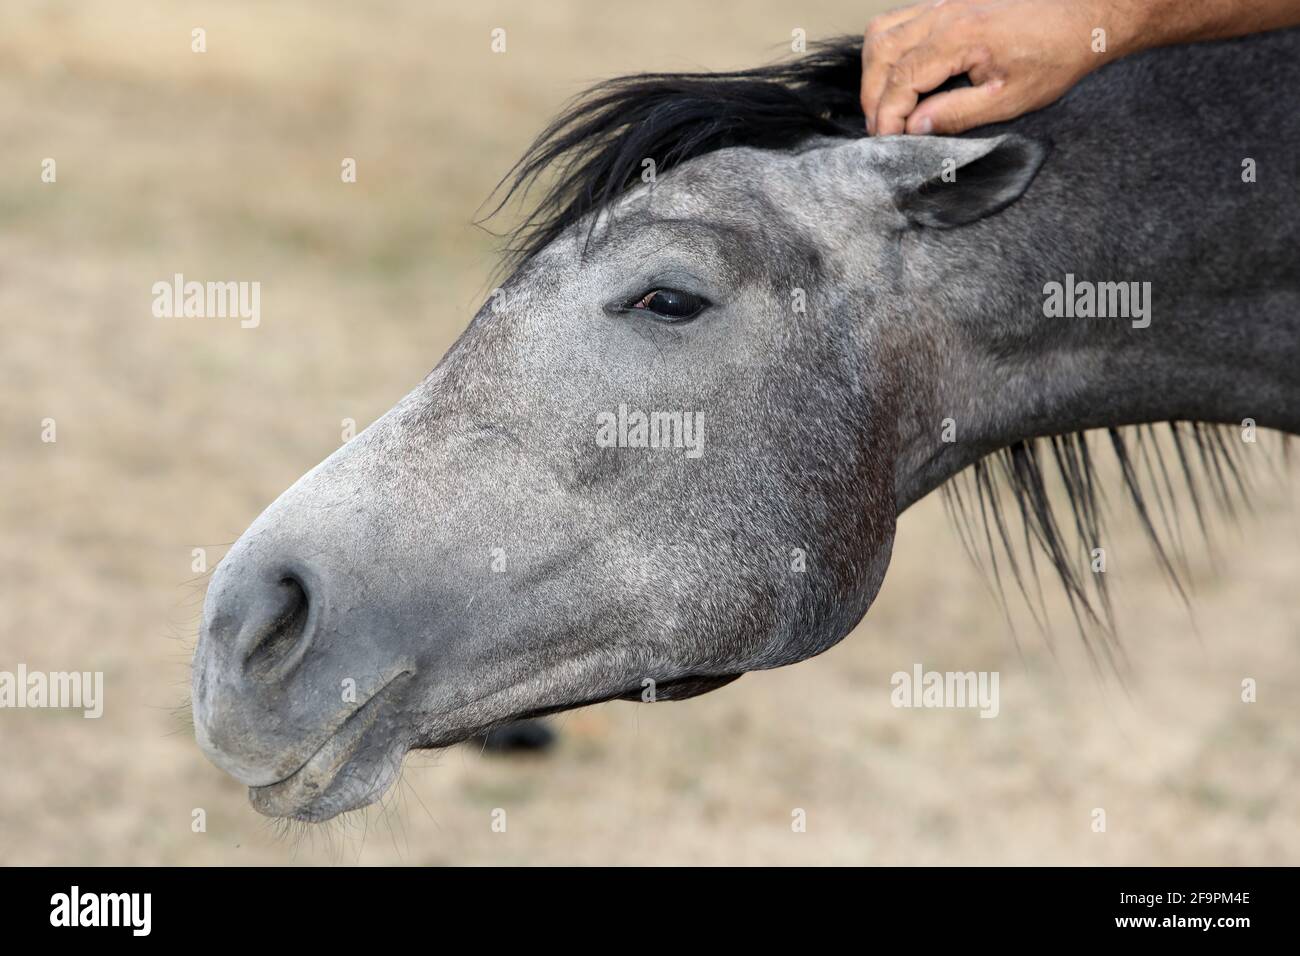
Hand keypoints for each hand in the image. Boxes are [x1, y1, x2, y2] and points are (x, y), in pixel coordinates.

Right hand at [860, 0, 1119, 135]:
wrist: (1084, 14)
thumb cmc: (1055, 54)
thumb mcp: (1010, 99)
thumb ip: (956, 114)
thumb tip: (915, 128)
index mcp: (959, 37)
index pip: (901, 78)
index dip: (887, 114)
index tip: (888, 139)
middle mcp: (944, 13)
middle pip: (882, 53)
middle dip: (873, 96)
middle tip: (881, 129)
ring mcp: (943, 3)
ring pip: (882, 33)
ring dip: (874, 71)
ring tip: (884, 105)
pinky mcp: (947, 2)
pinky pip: (898, 20)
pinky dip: (886, 49)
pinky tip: (895, 74)